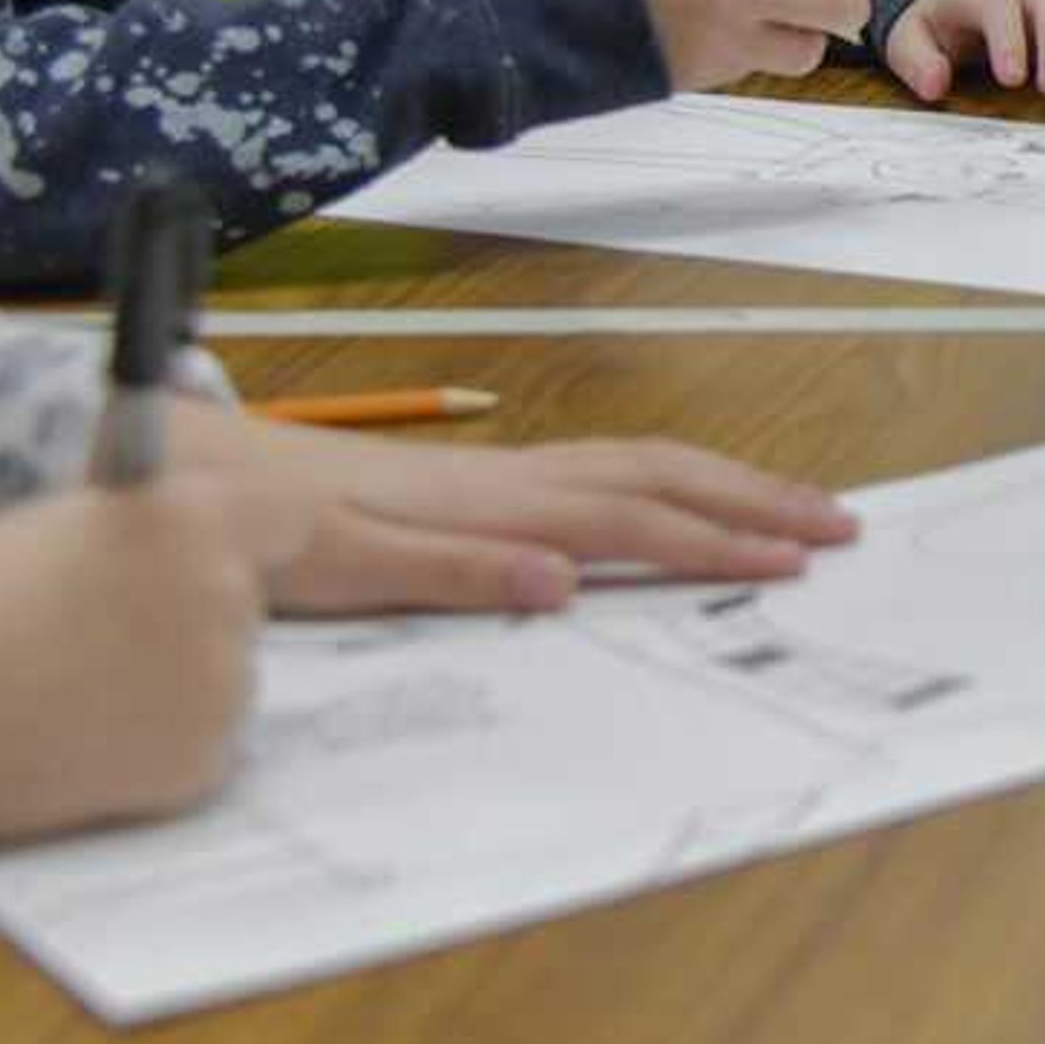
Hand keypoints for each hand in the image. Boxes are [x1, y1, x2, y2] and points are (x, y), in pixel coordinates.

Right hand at [0, 476, 305, 842]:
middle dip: (186, 622)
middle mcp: (227, 593)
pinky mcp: (202, 761)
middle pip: (238, 607)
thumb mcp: (55, 528)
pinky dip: (153, 754)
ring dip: (174, 689)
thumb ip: (139, 531)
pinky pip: (197, 749)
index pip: (280, 521)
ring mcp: (224, 683)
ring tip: (74, 700)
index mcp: (192, 517)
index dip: (243, 543)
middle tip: (99, 645)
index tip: (215, 562)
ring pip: (221, 681)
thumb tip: (179, 545)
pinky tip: (81, 748)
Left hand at [169, 400, 857, 615]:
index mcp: (499, 504)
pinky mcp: (491, 480)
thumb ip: (454, 571)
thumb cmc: (268, 531)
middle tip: (843, 524)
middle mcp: (520, 478)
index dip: (717, 542)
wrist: (201, 479)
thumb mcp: (348, 565)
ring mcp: (509, 472)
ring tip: (798, 508)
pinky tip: (690, 500)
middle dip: (758, 499)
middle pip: (665, 476)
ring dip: (730, 483)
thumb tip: (561, 578)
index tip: (793, 561)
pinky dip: (678, 480)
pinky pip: (614, 470)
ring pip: (646, 465)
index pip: (633, 522)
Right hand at [618, 0, 873, 90]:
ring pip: (804, 53)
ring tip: (747, 34)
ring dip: (788, 47)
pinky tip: (698, 44)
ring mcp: (729, 34)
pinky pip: (748, 71)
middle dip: (836, 17)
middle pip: (842, 8)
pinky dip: (738, 62)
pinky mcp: (705, 75)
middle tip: (819, 22)